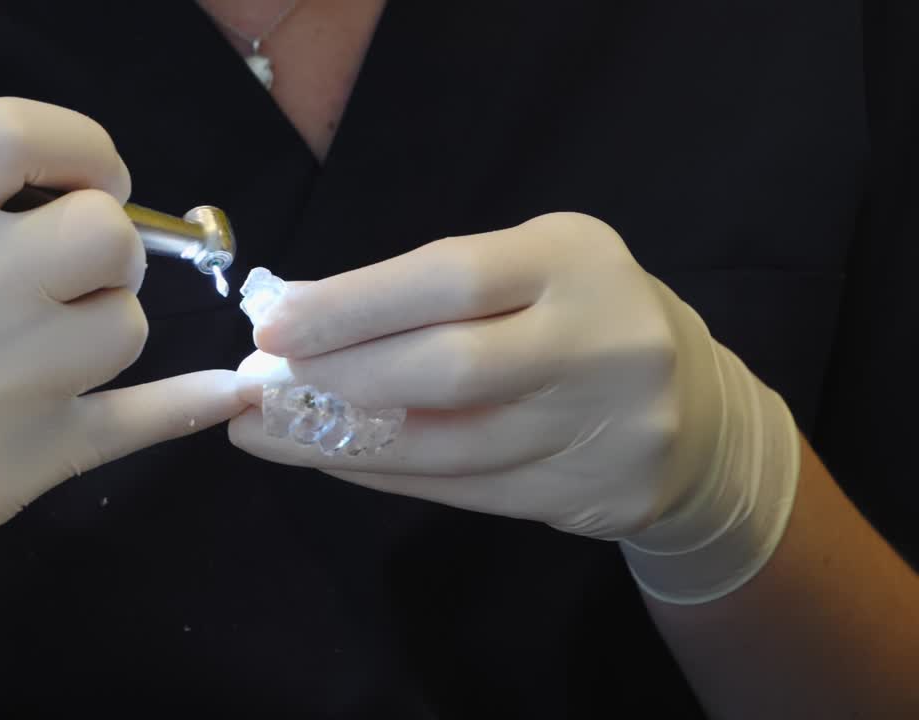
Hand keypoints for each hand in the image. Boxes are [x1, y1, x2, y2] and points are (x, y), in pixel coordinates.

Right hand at [0, 98, 243, 708]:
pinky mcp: (27, 466)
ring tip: (51, 357)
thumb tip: (63, 190)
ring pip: (127, 327)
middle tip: (77, 280)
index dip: (84, 151)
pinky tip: (227, 391)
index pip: (28, 134)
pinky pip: (142, 419)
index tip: (94, 180)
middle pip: (107, 236)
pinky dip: (191, 403)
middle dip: (108, 253)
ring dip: (106, 333)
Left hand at [230, 212, 799, 603]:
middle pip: (449, 369)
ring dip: (344, 442)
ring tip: (272, 433)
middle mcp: (600, 340)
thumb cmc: (581, 318)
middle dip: (340, 379)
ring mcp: (605, 427)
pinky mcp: (592, 495)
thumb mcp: (525, 271)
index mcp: (574, 259)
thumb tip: (301, 314)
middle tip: (262, 388)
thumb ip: (428, 291)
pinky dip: (387, 476)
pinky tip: (334, 460)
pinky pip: (466, 493)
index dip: (355, 304)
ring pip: (450, 447)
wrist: (698, 410)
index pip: (451, 277)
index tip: (275, 326)